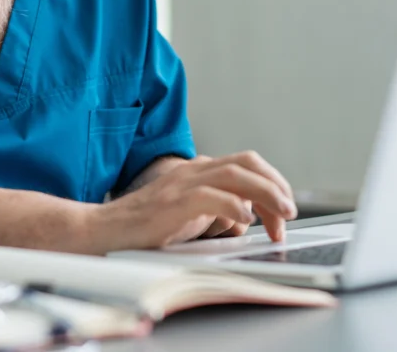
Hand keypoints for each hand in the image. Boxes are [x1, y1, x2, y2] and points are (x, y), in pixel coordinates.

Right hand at [93, 151, 296, 251]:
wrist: (107, 231)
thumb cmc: (147, 227)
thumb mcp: (192, 216)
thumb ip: (219, 212)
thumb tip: (246, 219)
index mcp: (200, 171)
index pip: (247, 166)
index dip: (272, 184)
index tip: (284, 212)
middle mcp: (194, 170)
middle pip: (248, 164)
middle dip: (276, 186)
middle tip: (289, 214)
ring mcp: (183, 184)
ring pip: (236, 176)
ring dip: (266, 195)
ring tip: (281, 216)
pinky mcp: (173, 203)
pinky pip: (211, 196)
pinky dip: (233, 206)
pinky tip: (244, 220)